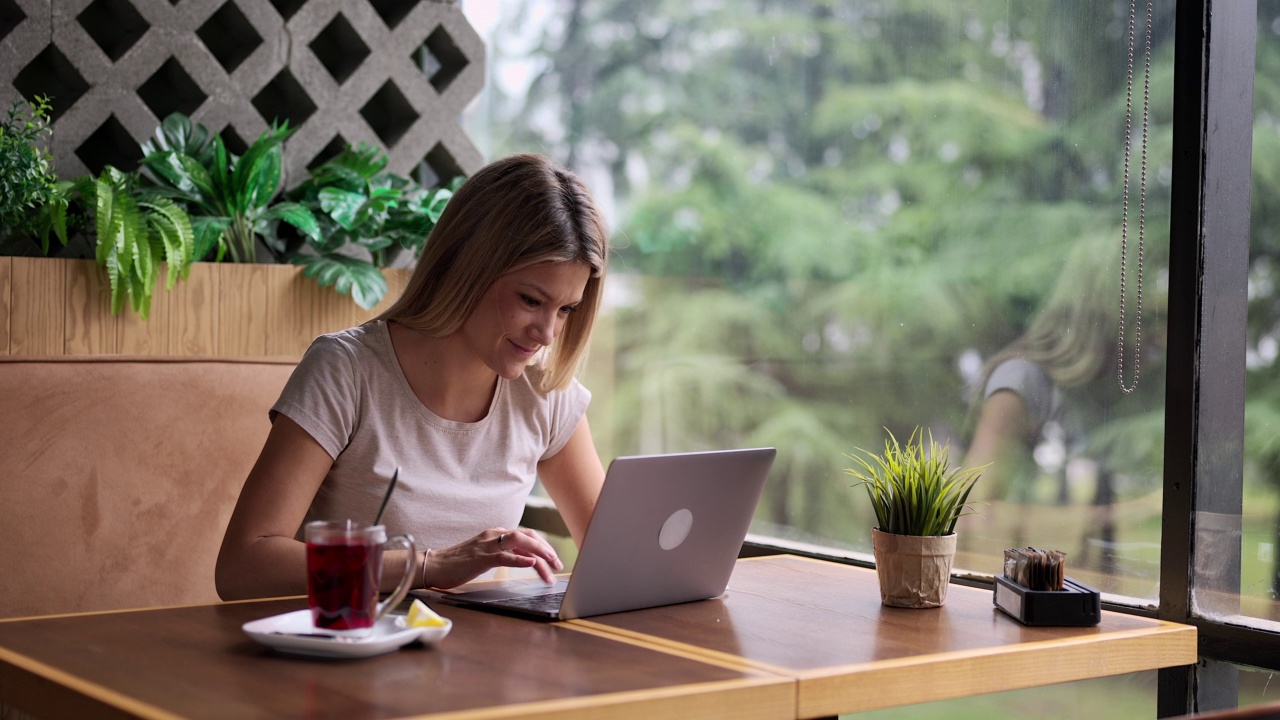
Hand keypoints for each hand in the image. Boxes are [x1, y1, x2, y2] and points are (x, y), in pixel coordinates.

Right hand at [424, 528, 562, 588]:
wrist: (434, 566)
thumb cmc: (458, 564)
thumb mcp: (485, 556)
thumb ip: (504, 554)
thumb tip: (525, 561)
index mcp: (496, 534)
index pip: (526, 535)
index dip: (543, 545)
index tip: (554, 559)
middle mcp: (494, 535)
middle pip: (527, 537)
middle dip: (546, 550)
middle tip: (558, 565)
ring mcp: (487, 545)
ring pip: (520, 543)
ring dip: (539, 554)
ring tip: (551, 566)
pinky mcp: (480, 557)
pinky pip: (504, 556)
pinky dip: (519, 559)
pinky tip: (531, 564)